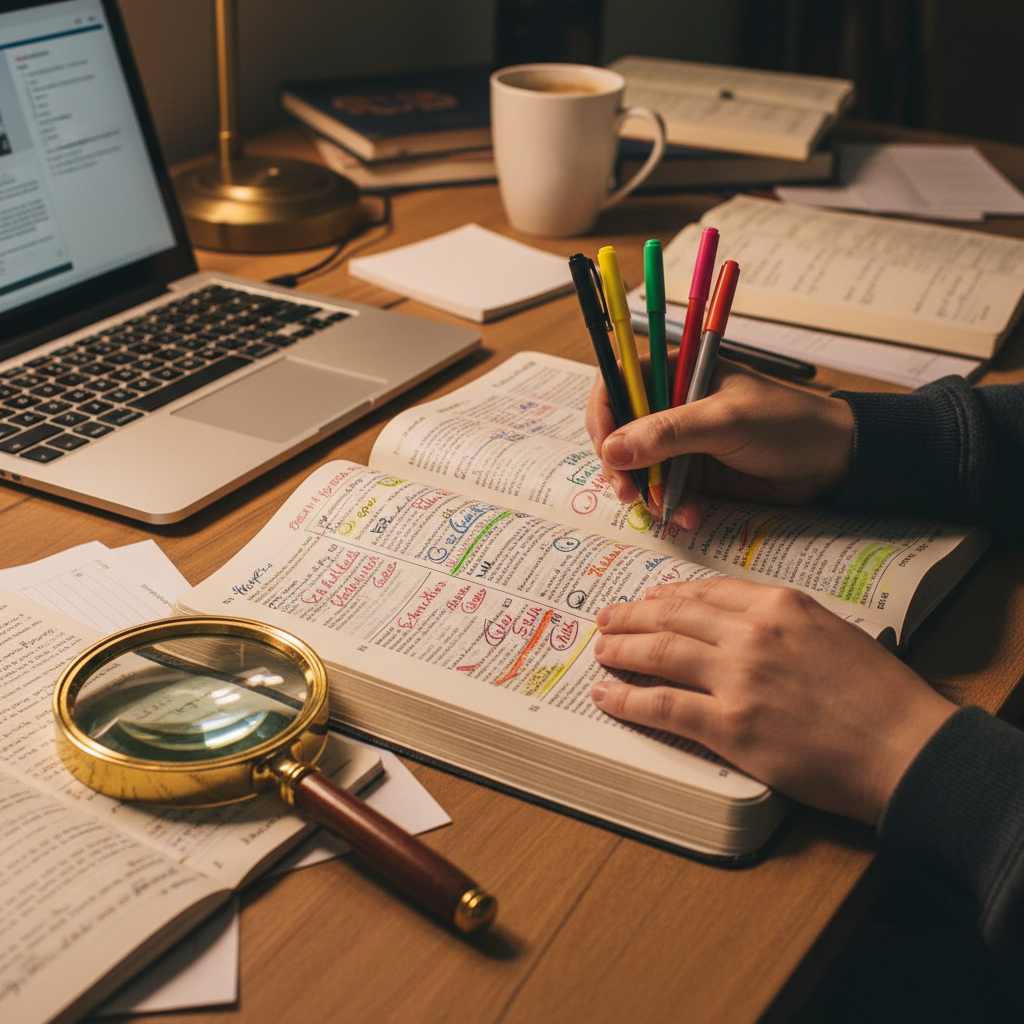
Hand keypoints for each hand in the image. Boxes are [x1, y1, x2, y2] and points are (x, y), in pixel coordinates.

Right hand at [584, 359, 854, 528]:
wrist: (833, 461)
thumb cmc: (787, 423)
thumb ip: (668, 433)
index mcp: (677, 371)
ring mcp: (681, 442)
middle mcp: (673, 404)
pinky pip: (663, 491)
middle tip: (628, 491)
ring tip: (665, 509)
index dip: (602, 412)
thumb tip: (613, 448)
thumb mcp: (725, 422)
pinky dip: (669, 506)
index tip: (605, 447)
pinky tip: (689, 515)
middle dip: (618, 463)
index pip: (618, 381)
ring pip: (637, 467)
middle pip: (618, 430)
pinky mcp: (694, 473)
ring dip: (644, 491)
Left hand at [590, 577, 956, 824]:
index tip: (648, 598)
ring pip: (660, 653)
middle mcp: (752, 633)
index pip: (705, 592)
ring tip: (601, 651)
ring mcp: (738, 678)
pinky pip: (663, 706)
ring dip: (622, 650)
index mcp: (778, 605)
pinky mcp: (730, 726)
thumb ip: (779, 622)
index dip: (667, 595)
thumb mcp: (830, 632)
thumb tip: (734, 623)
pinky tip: (607, 696)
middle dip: (632, 616)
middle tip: (606, 619)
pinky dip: (628, 699)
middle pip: (673, 616)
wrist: (905, 746)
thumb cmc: (878, 695)